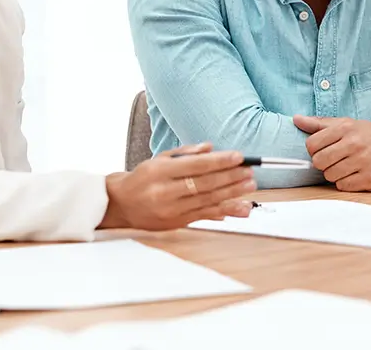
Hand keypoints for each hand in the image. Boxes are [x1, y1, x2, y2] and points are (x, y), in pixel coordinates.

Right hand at [99, 143, 254, 229]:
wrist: (120, 204)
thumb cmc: (142, 178)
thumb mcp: (159, 159)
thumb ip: (186, 153)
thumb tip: (211, 148)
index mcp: (160, 171)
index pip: (196, 166)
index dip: (219, 161)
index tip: (238, 157)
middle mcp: (166, 191)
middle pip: (204, 184)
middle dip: (230, 177)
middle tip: (249, 172)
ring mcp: (172, 210)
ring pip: (208, 201)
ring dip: (232, 193)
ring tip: (249, 186)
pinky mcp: (177, 223)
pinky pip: (205, 216)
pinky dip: (225, 211)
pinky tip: (240, 208)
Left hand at [294, 116, 370, 191]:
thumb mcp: (349, 124)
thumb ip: (321, 123)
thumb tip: (296, 119)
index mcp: (346, 128)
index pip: (311, 144)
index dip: (314, 150)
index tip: (323, 149)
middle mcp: (355, 144)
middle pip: (318, 161)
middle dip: (322, 163)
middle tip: (334, 160)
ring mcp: (363, 162)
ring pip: (329, 175)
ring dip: (334, 174)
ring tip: (347, 167)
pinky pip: (343, 186)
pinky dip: (346, 183)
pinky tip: (355, 175)